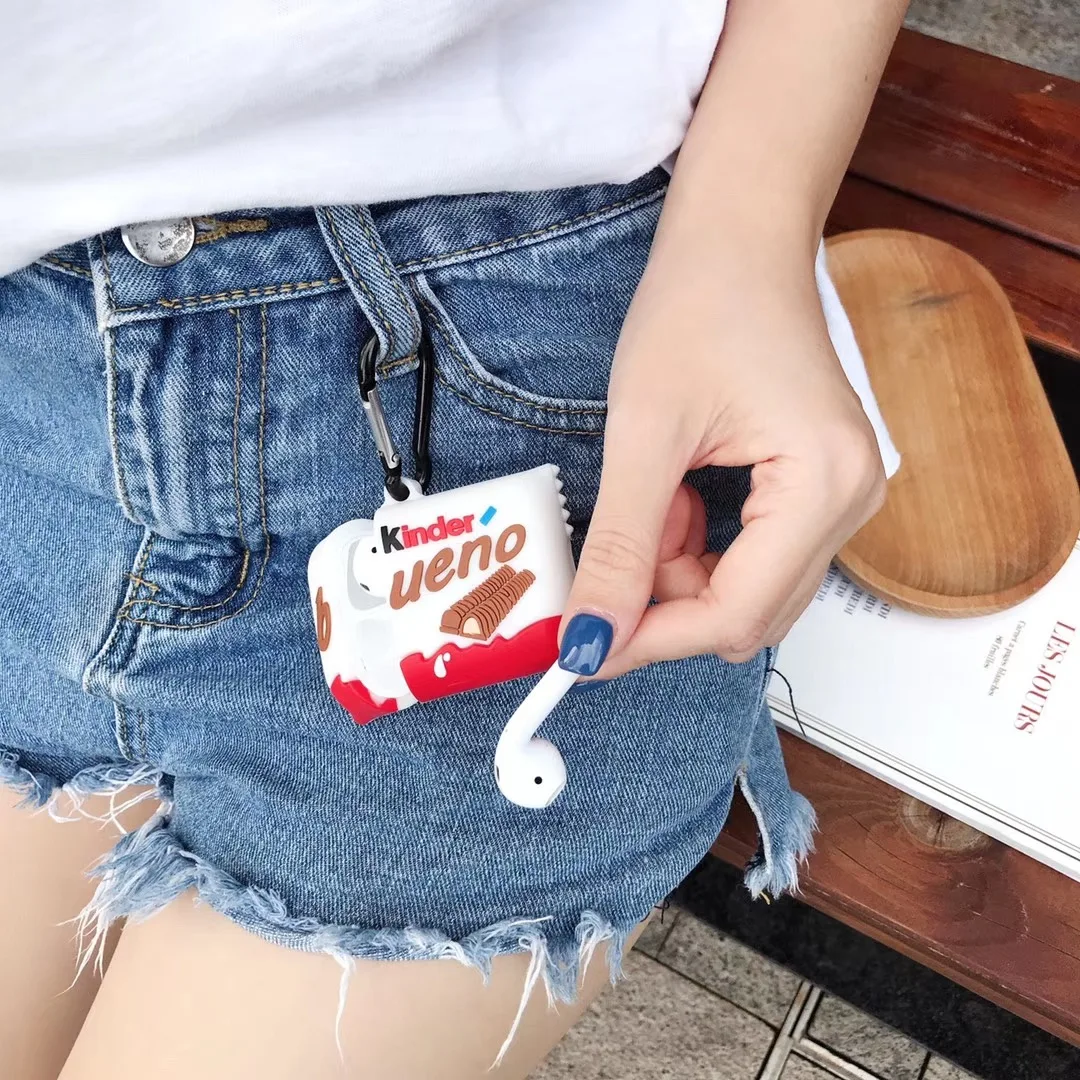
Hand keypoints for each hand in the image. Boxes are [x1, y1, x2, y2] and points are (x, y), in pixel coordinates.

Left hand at [556, 246, 885, 679]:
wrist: (740, 239)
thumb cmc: (701, 304)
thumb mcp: (643, 434)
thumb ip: (619, 548)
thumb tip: (588, 641)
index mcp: (824, 485)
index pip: (734, 614)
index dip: (650, 640)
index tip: (580, 650)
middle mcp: (851, 503)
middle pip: (745, 614)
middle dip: (663, 602)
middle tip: (604, 563)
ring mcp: (840, 500)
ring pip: (745, 592)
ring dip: (677, 572)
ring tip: (647, 500)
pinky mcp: (816, 493)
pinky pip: (751, 559)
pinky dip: (696, 549)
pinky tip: (673, 498)